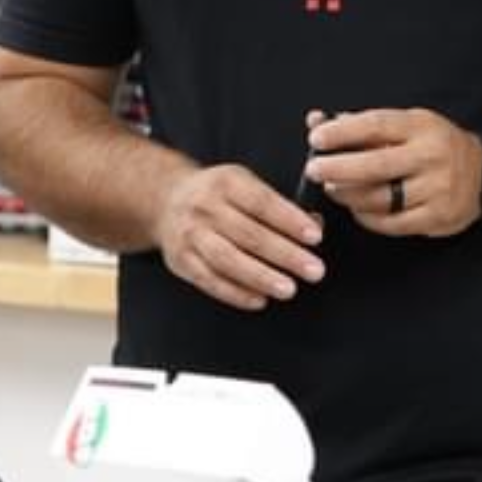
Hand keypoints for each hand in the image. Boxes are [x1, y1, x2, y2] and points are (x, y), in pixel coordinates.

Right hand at [152, 163, 325, 309]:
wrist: (166, 200)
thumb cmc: (220, 194)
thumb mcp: (246, 184)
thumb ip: (279, 205)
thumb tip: (314, 226)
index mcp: (227, 182)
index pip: (263, 202)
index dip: (290, 221)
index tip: (316, 237)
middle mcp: (206, 207)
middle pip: (249, 235)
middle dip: (285, 255)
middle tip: (314, 270)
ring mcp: (190, 235)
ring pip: (228, 260)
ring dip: (261, 277)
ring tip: (289, 289)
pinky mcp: (180, 261)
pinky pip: (209, 280)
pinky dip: (236, 293)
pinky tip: (260, 299)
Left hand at [305, 108, 481, 237]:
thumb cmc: (436, 145)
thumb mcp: (409, 125)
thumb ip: (363, 125)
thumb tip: (317, 121)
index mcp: (421, 126)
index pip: (376, 125)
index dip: (343, 132)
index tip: (316, 137)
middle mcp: (431, 156)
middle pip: (376, 165)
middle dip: (338, 168)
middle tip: (313, 169)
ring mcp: (436, 189)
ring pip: (380, 198)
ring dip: (348, 195)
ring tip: (332, 189)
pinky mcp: (436, 217)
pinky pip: (391, 223)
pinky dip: (367, 217)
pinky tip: (357, 209)